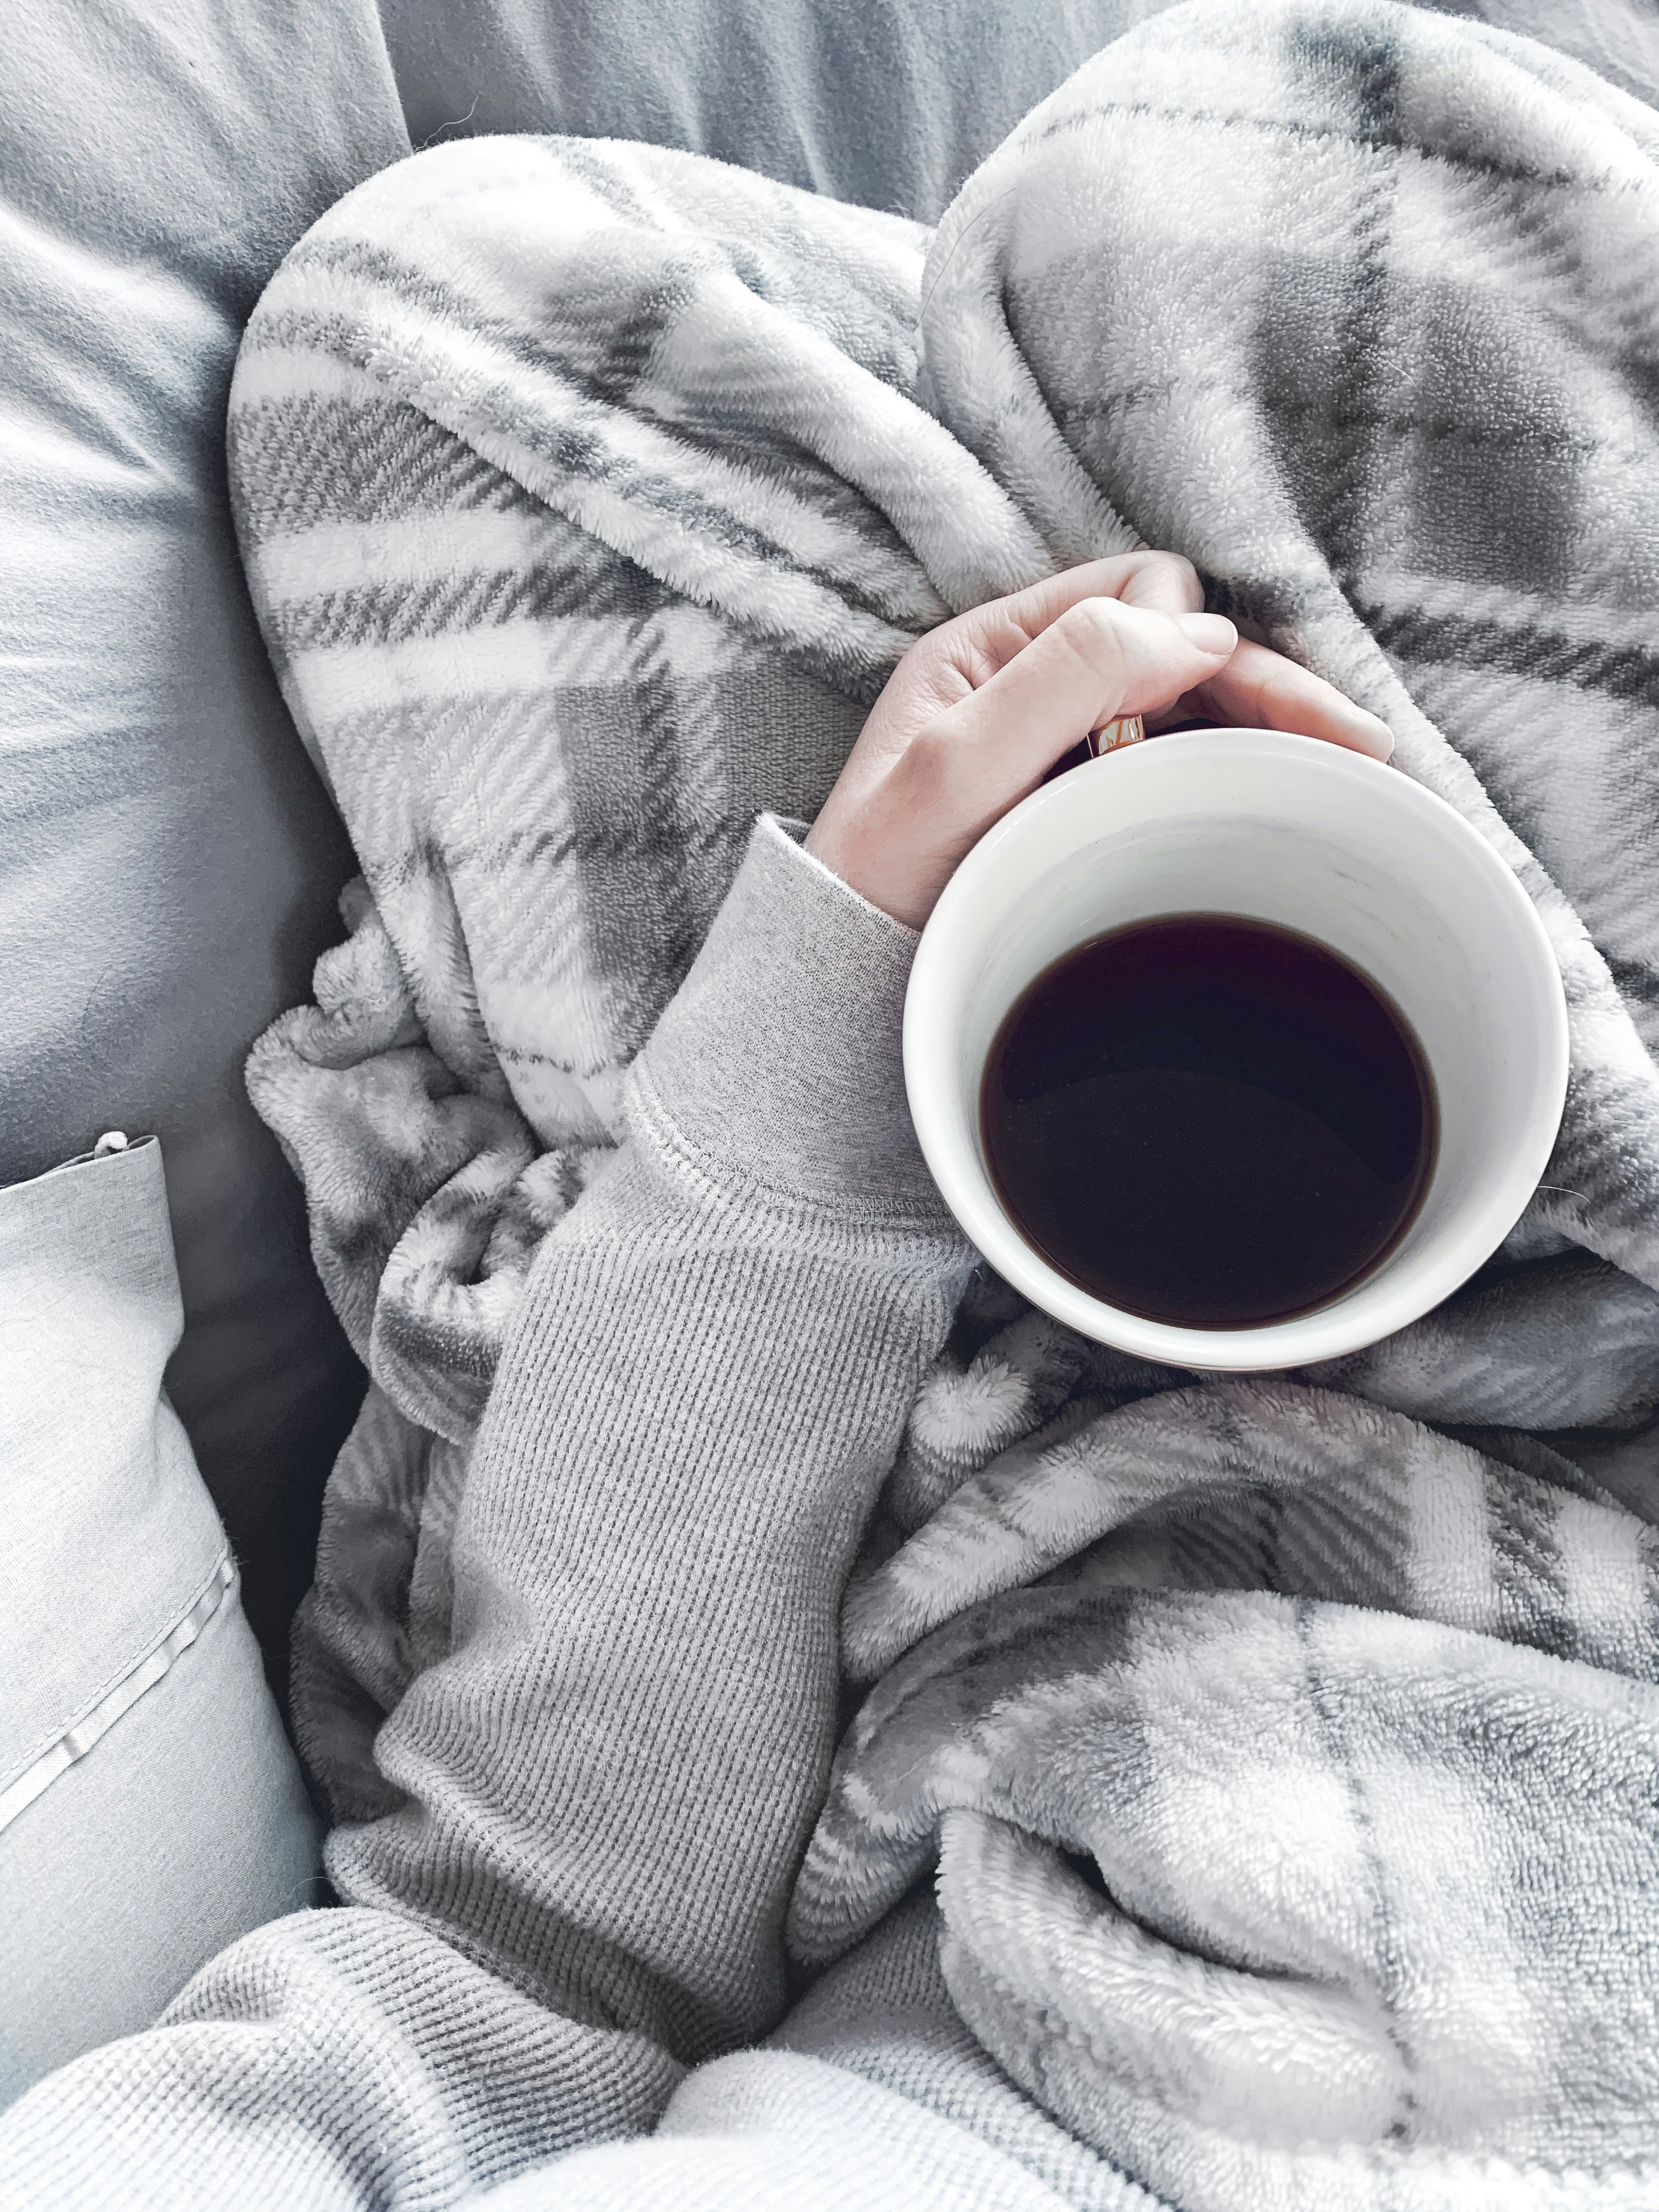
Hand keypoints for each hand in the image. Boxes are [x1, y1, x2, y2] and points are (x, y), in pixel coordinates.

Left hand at [804, 553, 1392, 929]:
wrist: (838, 993)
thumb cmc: (873, 880)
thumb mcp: (953, 765)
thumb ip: (1063, 677)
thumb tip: (1198, 629)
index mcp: (993, 649)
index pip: (1135, 592)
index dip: (1194, 636)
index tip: (1231, 712)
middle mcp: (1034, 689)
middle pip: (1183, 657)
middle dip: (1271, 692)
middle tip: (1361, 749)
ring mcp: (1063, 756)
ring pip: (1193, 719)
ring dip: (1263, 740)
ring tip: (1345, 784)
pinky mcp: (1083, 819)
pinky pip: (1178, 779)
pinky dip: (1234, 786)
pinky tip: (1284, 814)